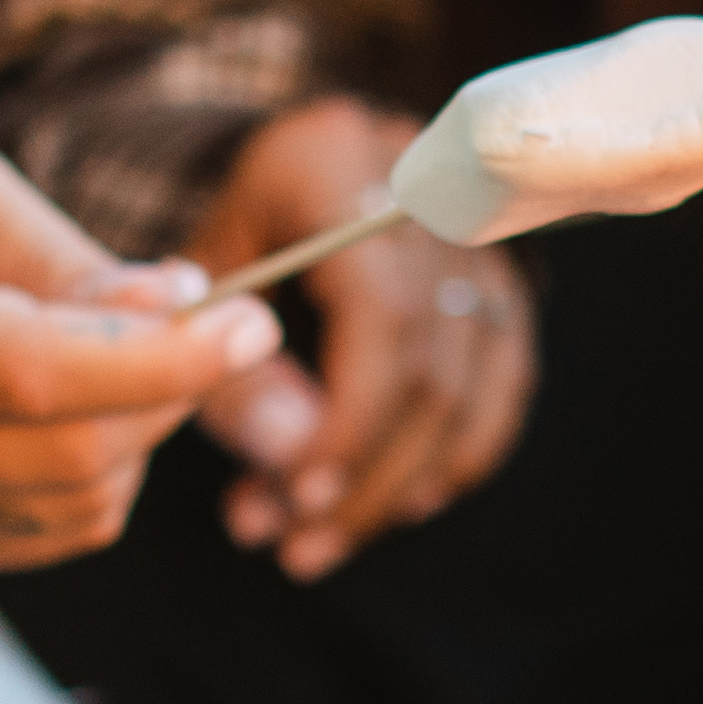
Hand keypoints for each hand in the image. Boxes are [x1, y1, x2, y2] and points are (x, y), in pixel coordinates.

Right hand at [0, 122, 276, 566]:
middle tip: (202, 322)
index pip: (32, 368)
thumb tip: (180, 305)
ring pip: (71, 507)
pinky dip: (95, 478)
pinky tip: (76, 411)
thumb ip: (57, 255)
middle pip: (66, 453)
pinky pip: (41, 536)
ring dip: (138, 436)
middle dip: (168, 390)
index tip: (249, 317)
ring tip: (119, 356)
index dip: (160, 356)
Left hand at [187, 96, 535, 579]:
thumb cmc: (218, 236)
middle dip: (366, 475)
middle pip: (432, 361)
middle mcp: (429, 184)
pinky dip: (457, 457)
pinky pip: (505, 384)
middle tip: (294, 542)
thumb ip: (231, 371)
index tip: (303, 496)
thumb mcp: (197, 287)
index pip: (383, 312)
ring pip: (474, 386)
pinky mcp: (502, 278)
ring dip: (404, 484)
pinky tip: (397, 505)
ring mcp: (479, 232)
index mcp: (333, 161)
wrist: (267, 176)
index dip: (352, 419)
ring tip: (321, 542)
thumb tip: (293, 459)